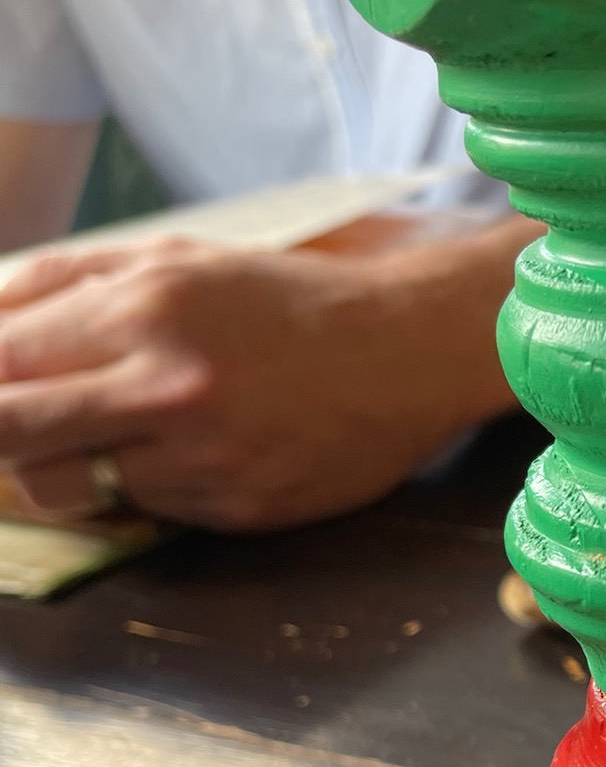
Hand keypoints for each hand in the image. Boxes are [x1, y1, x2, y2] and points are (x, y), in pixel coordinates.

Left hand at [0, 219, 536, 529]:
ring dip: (51, 467)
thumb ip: (68, 282)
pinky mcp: (232, 507)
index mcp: (145, 307)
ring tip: (90, 438)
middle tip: (6, 425)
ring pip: (59, 486)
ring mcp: (201, 456)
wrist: (405, 354)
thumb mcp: (177, 257)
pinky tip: (173, 453)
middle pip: (7, 430)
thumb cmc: (286, 301)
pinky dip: (132, 486)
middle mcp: (167, 385)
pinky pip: (137, 509)